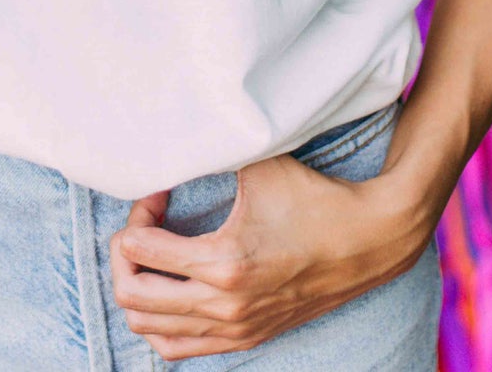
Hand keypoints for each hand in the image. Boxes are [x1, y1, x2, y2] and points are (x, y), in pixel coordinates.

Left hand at [108, 149, 431, 360]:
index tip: (158, 193)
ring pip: (149, 329)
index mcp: (223, 262)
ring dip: (138, 289)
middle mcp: (224, 305)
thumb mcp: (257, 166)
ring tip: (154, 255)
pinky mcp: (245, 338)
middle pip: (131, 296)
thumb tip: (170, 144)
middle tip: (145, 225)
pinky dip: (159, 321)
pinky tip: (171, 286)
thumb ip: (211, 154)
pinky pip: (177, 348)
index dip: (136, 215)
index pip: (139, 250)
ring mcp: (234, 329)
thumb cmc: (311, 197)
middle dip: (124, 255)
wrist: (367, 241)